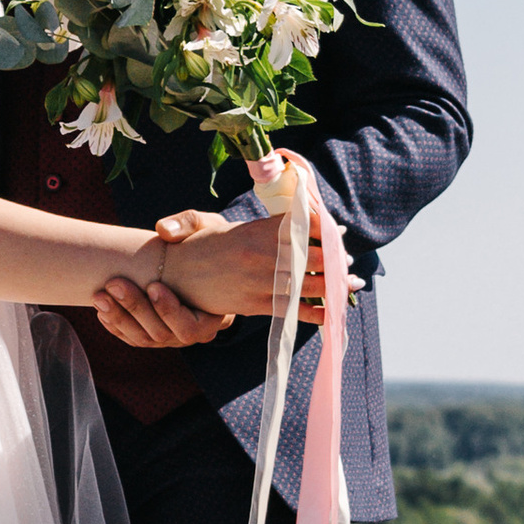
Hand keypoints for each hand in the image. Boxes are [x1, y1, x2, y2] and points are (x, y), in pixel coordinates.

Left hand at [93, 212, 237, 349]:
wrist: (202, 258)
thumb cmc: (209, 242)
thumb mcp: (211, 227)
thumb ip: (191, 223)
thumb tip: (163, 230)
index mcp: (214, 315)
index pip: (190, 327)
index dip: (169, 310)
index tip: (152, 284)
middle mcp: (195, 333)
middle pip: (162, 334)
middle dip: (135, 309)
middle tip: (114, 283)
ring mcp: (173, 336)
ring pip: (144, 338)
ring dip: (119, 318)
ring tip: (100, 296)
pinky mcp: (155, 334)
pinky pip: (133, 337)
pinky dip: (116, 325)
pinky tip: (101, 309)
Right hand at [125, 208, 345, 329]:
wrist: (172, 276)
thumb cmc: (201, 245)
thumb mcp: (221, 219)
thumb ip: (256, 218)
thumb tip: (296, 210)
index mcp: (255, 231)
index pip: (299, 227)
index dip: (323, 230)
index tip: (338, 232)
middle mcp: (260, 256)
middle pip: (310, 256)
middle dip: (334, 259)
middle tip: (349, 261)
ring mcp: (259, 282)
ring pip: (306, 283)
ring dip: (332, 285)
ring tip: (351, 283)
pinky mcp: (255, 305)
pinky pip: (292, 309)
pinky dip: (315, 313)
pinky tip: (332, 312)